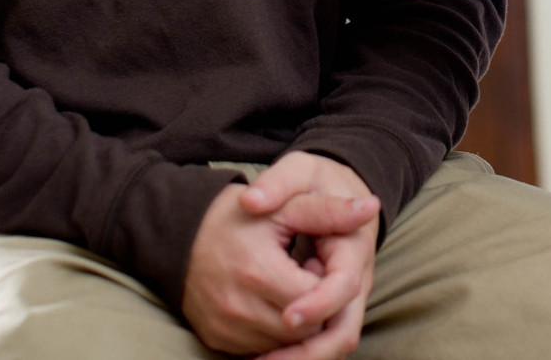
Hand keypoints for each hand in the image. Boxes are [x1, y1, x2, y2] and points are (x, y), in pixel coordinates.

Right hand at [182, 172, 377, 355]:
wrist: (179, 235)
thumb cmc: (238, 218)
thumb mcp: (285, 206)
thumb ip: (329, 211)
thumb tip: (371, 208)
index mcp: (259, 273)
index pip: (318, 301)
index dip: (325, 283)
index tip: (314, 262)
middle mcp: (239, 308)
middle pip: (306, 329)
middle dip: (315, 306)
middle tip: (302, 274)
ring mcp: (226, 329)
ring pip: (287, 346)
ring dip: (297, 325)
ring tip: (285, 287)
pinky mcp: (218, 341)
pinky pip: (261, 351)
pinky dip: (274, 335)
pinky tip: (271, 304)